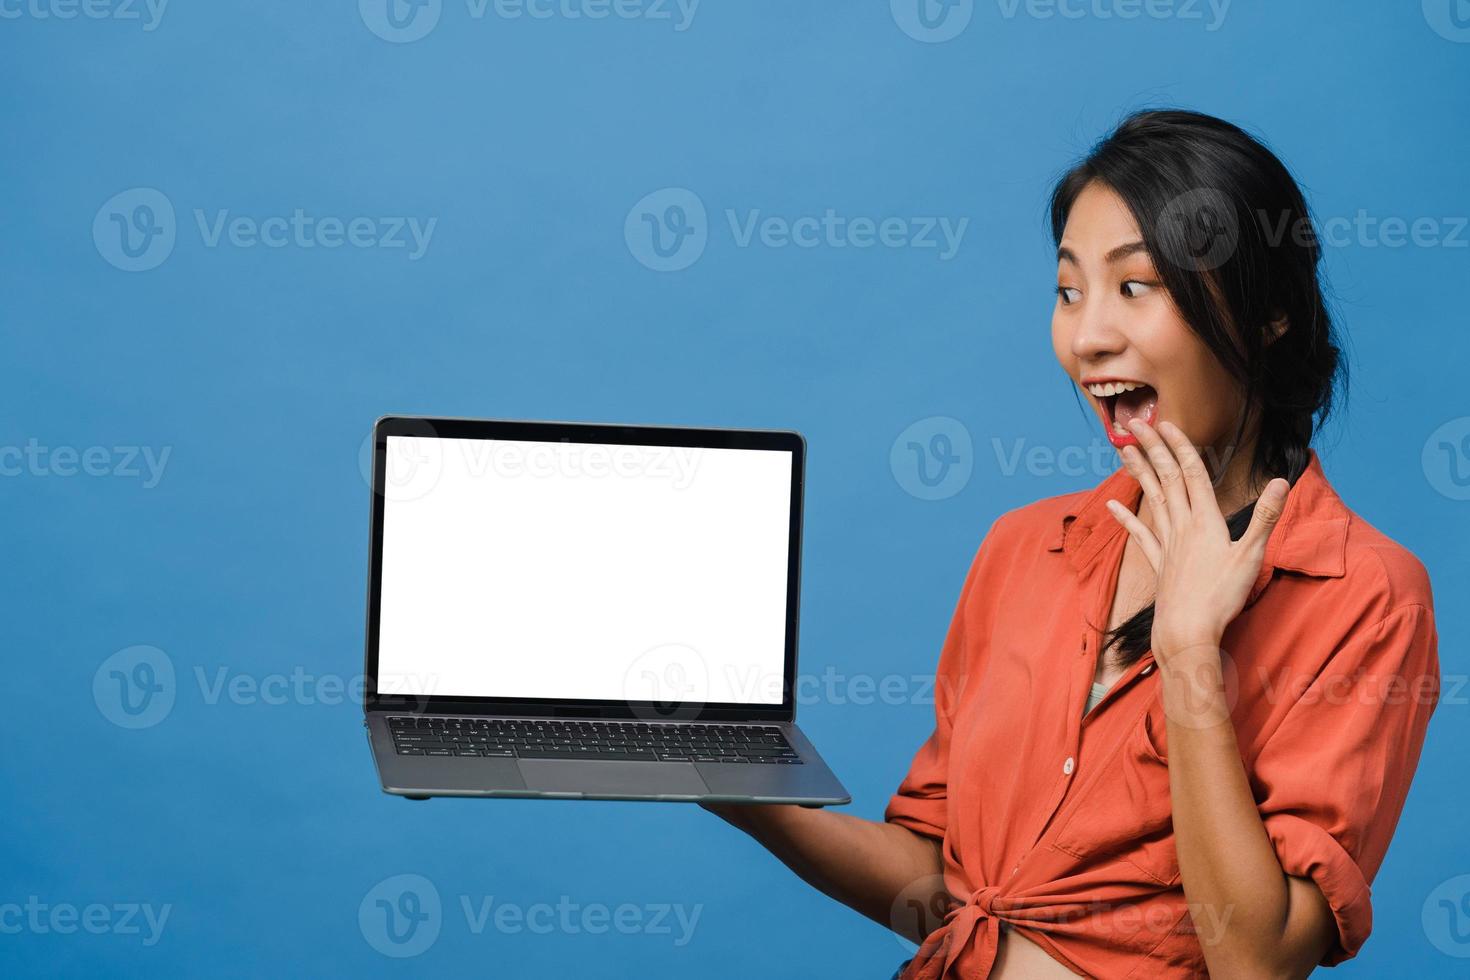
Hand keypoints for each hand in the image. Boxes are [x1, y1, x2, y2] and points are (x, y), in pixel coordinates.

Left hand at [1104, 418, 1289, 660]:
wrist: (1187, 631)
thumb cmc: (1221, 596)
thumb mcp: (1251, 555)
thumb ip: (1266, 517)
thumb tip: (1282, 481)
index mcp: (1206, 520)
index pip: (1192, 474)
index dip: (1180, 446)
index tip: (1166, 422)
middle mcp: (1182, 526)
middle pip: (1166, 479)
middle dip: (1152, 449)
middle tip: (1135, 423)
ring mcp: (1167, 544)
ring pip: (1151, 499)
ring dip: (1138, 473)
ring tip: (1123, 451)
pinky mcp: (1158, 563)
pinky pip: (1139, 534)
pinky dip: (1126, 517)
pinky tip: (1111, 505)